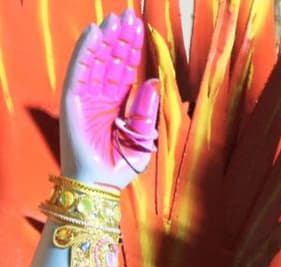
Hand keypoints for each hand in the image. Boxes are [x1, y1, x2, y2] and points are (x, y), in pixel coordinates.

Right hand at [60, 10, 158, 188]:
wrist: (100, 184)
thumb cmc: (120, 166)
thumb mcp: (142, 137)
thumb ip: (146, 110)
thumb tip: (154, 82)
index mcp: (117, 105)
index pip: (125, 70)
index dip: (131, 50)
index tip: (139, 29)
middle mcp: (100, 97)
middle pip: (111, 61)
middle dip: (119, 39)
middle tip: (129, 16)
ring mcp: (86, 97)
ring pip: (96, 61)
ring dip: (105, 39)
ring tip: (115, 20)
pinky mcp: (73, 100)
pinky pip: (79, 70)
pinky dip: (86, 50)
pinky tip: (94, 33)